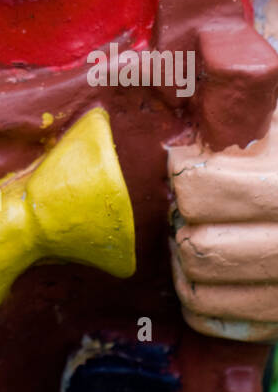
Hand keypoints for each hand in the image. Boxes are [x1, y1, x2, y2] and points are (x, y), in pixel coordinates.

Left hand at [168, 107, 277, 342]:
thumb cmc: (277, 140)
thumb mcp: (267, 110)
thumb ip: (216, 92)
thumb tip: (129, 68)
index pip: (199, 188)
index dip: (184, 175)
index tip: (187, 163)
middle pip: (200, 248)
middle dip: (182, 224)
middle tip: (188, 204)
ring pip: (201, 290)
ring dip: (184, 263)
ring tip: (192, 234)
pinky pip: (217, 323)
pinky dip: (198, 301)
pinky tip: (205, 272)